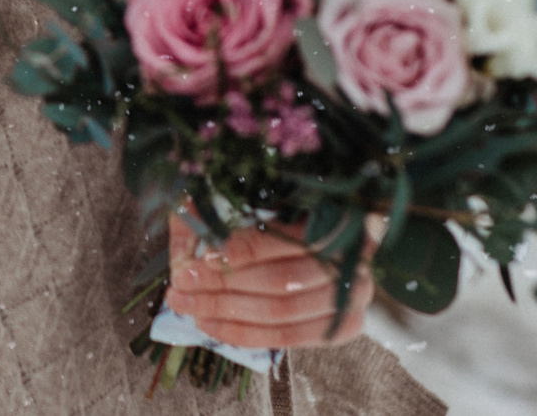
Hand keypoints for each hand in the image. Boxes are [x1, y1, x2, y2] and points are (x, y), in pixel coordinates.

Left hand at [165, 215, 373, 350]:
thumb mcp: (246, 198)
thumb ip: (215, 216)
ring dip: (228, 313)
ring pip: (282, 312)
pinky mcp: (343, 325)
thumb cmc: (279, 212)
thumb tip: (183, 253)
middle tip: (182, 285)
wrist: (325, 240)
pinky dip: (245, 334)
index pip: (283, 238)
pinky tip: (211, 325)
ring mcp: (353, 294)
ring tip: (188, 306)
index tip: (201, 257)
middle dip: (223, 286)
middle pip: (280, 280)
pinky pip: (289, 337)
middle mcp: (351, 257)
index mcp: (334, 214)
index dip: (240, 250)